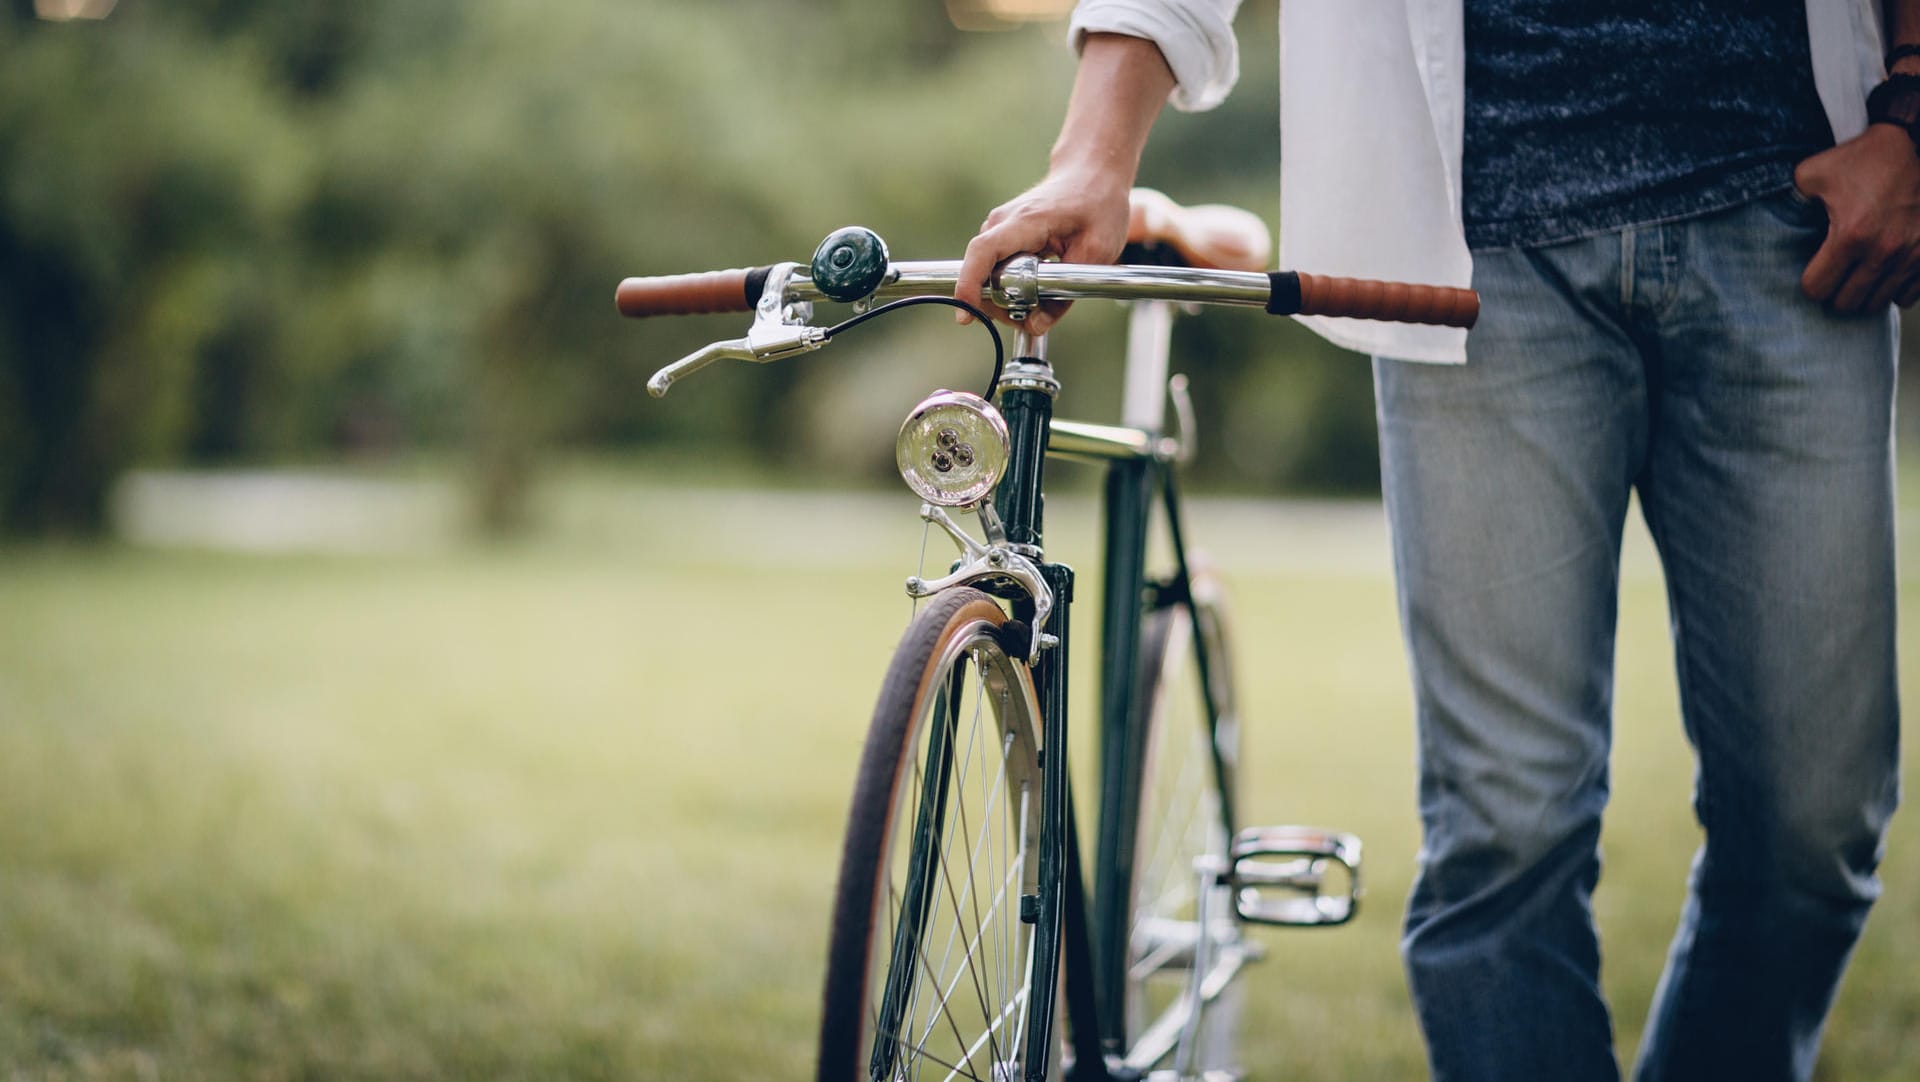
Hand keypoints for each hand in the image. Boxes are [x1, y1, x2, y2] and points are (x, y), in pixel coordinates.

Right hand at [954, 168, 1132, 334]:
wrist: (1092, 173)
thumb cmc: (1098, 205)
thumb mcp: (1096, 254)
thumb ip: (1065, 294)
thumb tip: (1035, 326)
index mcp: (1026, 222)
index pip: (983, 253)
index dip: (969, 285)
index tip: (965, 315)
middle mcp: (1002, 223)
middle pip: (983, 274)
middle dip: (1003, 304)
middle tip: (1038, 315)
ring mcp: (998, 228)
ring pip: (988, 275)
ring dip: (1009, 296)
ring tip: (1044, 295)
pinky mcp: (1001, 236)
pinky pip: (995, 269)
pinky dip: (1012, 284)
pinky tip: (1037, 283)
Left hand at [1794, 123, 1919, 311]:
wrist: (1909, 144)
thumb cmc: (1857, 160)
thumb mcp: (1811, 173)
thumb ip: (1788, 202)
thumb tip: (1764, 224)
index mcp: (1850, 235)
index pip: (1818, 289)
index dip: (1809, 284)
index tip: (1811, 272)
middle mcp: (1884, 250)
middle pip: (1846, 303)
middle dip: (1833, 295)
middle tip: (1831, 279)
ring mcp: (1911, 255)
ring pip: (1876, 304)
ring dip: (1860, 297)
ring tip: (1852, 280)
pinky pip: (1906, 297)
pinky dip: (1891, 293)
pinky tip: (1880, 277)